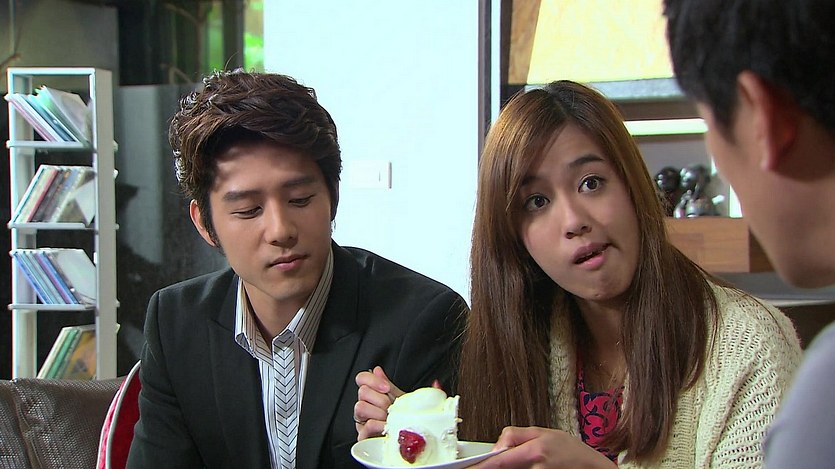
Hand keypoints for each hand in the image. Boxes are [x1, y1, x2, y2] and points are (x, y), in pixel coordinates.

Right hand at [354, 366, 403, 440]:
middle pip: (362, 392)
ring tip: (389, 418)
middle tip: (391, 407)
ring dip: (378, 412)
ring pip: (360, 407)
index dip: (372, 380)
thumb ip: (388, 384)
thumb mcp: (399, 399)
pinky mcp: (363, 436)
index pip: (361, 379)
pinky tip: (386, 427)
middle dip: (381, 399)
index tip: (386, 388)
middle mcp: (364, 406)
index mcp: (371, 395)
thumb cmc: (402, 418)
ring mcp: (362, 421)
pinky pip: (365, 426)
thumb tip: (377, 370)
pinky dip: (377, 426)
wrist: (407, 438)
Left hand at [471, 427, 615, 468]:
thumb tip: (496, 446)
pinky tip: (523, 466)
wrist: (593, 467)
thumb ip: (516, 435)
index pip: (499, 462)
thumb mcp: (544, 432)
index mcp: (535, 451)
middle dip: (494, 466)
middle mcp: (536, 468)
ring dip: (509, 468)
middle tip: (497, 461)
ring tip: (521, 461)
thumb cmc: (571, 450)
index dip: (481, 466)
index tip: (468, 468)